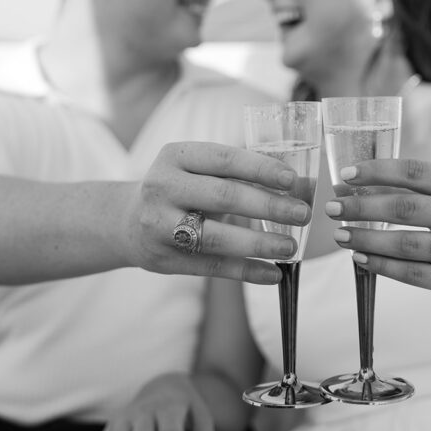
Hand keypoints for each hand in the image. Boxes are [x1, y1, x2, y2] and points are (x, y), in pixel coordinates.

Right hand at [124, 141, 311, 284]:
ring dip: (258, 243)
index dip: (260, 168)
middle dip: (268, 206)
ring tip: (290, 248)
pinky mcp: (164, 259)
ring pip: (216, 237)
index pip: (224, 159)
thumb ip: (243, 173)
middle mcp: (163, 187)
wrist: (127, 221)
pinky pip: (211, 267)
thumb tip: (303, 183)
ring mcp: (160, 225)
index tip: (292, 180)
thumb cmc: (180, 189)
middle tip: (302, 214)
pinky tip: (273, 273)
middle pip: (223, 197)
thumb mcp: (198, 170)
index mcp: (176, 156)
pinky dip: (245, 271)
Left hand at [324, 158, 430, 301]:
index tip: (345, 174)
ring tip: (341, 235)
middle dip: (362, 207)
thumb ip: (419, 188)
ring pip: (408, 244)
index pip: (416, 172)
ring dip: (367, 238)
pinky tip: (360, 258)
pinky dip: (383, 266)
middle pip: (407, 208)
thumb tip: (358, 186)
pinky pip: (414, 275)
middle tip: (333, 207)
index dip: (378, 171)